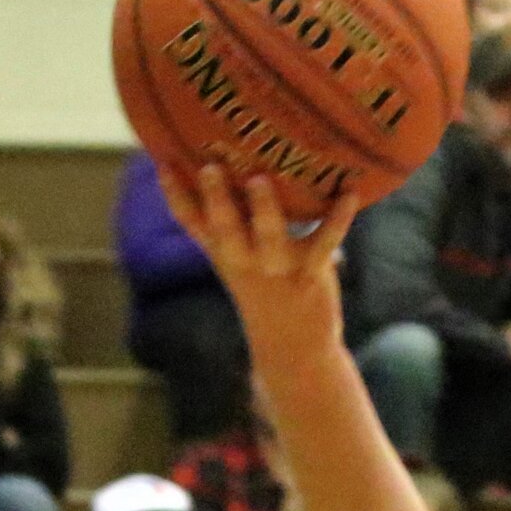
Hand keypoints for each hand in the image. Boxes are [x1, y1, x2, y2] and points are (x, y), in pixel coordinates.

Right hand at [157, 163, 361, 354]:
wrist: (295, 350)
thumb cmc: (266, 294)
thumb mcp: (240, 263)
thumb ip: (233, 225)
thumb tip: (239, 166)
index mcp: (224, 253)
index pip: (191, 222)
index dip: (175, 193)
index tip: (162, 159)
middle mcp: (245, 260)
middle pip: (225, 229)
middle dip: (216, 200)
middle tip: (210, 168)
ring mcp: (277, 268)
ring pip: (269, 237)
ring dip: (265, 209)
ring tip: (260, 180)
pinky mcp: (311, 275)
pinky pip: (324, 243)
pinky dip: (338, 219)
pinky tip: (349, 195)